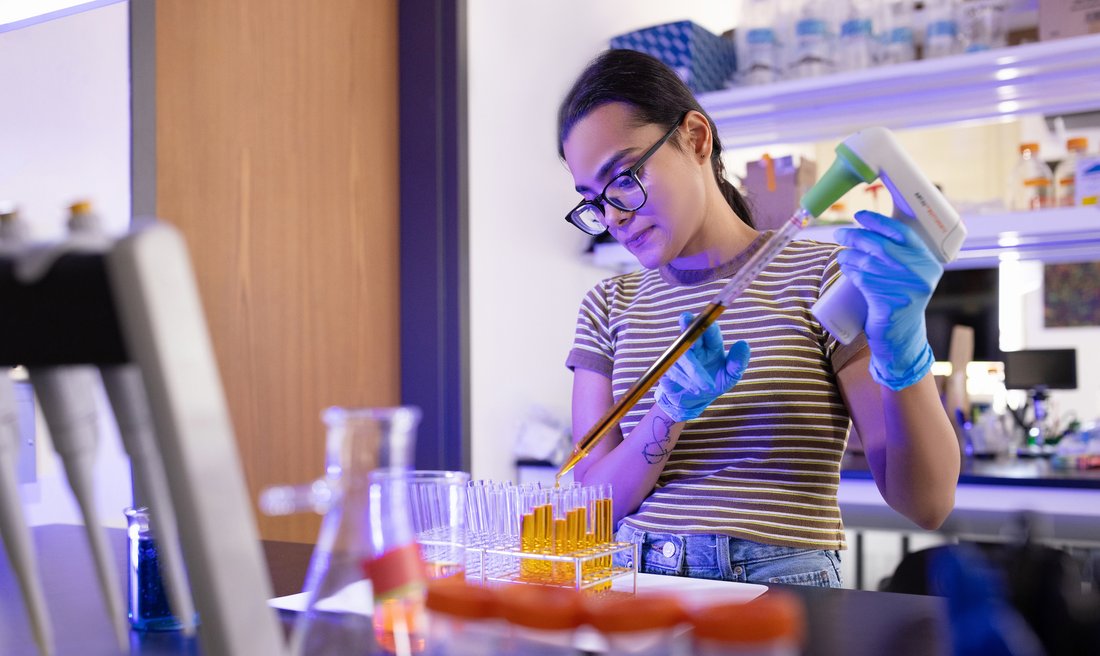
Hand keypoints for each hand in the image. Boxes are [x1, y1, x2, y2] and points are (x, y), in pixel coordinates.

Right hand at [654, 312, 750, 421]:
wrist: (692, 402)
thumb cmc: (713, 384)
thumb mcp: (730, 377)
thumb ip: (738, 362)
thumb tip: (744, 343)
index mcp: (711, 344)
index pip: (709, 329)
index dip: (706, 323)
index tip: (708, 321)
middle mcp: (693, 345)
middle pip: (689, 332)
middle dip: (687, 325)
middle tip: (686, 318)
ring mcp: (677, 354)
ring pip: (683, 354)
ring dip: (694, 370)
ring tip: (706, 387)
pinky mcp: (666, 365)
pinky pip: (674, 369)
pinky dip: (686, 379)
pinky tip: (694, 389)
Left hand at [835, 210, 941, 390]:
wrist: (901, 337)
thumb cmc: (899, 300)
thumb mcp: (909, 275)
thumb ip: (900, 255)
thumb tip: (869, 228)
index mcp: (928, 261)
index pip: (902, 232)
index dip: (879, 221)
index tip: (860, 215)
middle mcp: (920, 272)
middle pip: (880, 245)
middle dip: (855, 236)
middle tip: (840, 233)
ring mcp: (906, 288)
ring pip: (868, 261)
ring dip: (848, 254)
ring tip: (841, 254)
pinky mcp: (889, 301)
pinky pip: (863, 279)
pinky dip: (850, 271)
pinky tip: (845, 268)